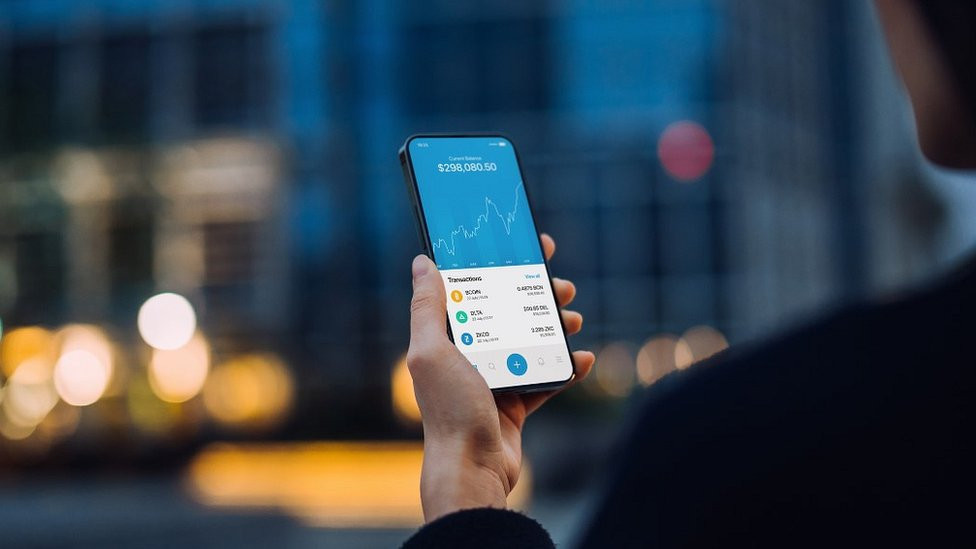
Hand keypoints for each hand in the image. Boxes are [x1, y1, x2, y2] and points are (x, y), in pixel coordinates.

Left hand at [407, 234, 594, 521]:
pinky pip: (547, 378)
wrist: (472, 467)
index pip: (473, 290)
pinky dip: (566, 367)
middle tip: (561, 285)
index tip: (526, 248)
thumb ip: (427, 308)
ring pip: (531, 341)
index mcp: (447, 339)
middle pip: (508, 313)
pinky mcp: (517, 404)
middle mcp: (469, 356)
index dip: (498, 267)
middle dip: (537, 295)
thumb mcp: (432, 351)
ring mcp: (494, 379)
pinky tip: (582, 358)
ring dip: (555, 327)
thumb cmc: (449, 410)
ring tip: (574, 319)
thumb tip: (422, 263)